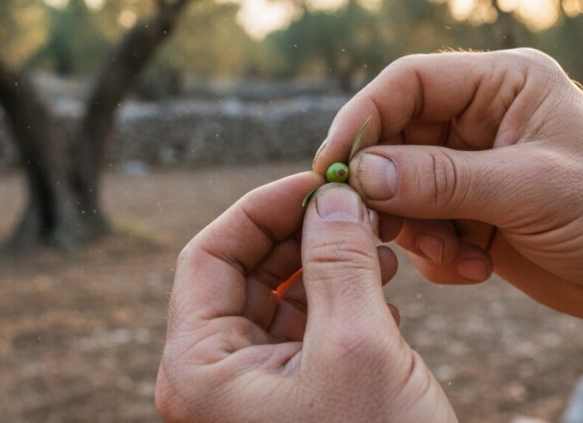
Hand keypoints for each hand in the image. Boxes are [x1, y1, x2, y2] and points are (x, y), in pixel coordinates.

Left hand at [155, 175, 455, 421]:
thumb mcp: (358, 346)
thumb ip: (339, 260)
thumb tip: (330, 196)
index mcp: (200, 369)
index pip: (208, 255)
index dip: (261, 208)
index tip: (318, 182)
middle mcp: (214, 379)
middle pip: (242, 273)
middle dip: (300, 234)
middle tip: (355, 206)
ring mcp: (251, 392)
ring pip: (277, 298)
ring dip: (325, 263)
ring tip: (379, 245)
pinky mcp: (290, 400)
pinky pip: (302, 330)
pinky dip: (338, 300)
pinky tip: (382, 291)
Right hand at [314, 49, 582, 374]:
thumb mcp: (529, 188)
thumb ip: (442, 180)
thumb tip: (363, 176)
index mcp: (502, 85)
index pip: (410, 83)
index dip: (364, 116)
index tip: (332, 162)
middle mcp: (481, 120)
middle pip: (395, 139)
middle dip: (385, 187)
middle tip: (376, 225)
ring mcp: (473, 168)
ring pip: (401, 189)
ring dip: (415, 229)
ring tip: (453, 255)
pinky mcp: (470, 212)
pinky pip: (422, 226)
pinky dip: (435, 254)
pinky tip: (475, 270)